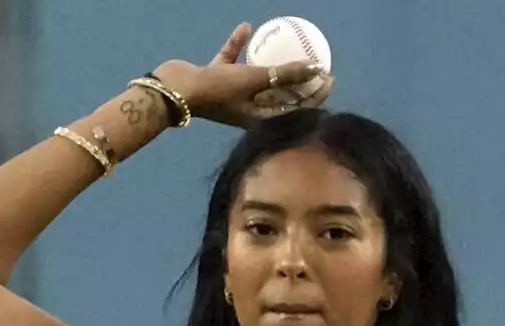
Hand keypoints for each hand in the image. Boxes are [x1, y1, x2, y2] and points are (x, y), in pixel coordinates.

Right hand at [153, 23, 334, 127]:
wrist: (175, 90)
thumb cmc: (218, 91)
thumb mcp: (256, 81)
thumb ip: (286, 74)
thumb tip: (316, 69)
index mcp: (260, 119)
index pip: (296, 109)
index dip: (315, 95)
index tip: (328, 77)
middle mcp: (247, 110)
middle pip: (281, 94)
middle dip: (299, 80)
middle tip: (315, 62)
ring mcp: (230, 95)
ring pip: (256, 78)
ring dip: (269, 64)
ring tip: (285, 47)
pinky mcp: (214, 79)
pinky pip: (231, 61)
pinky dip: (238, 46)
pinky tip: (245, 28)